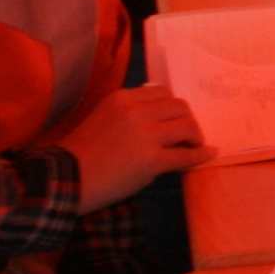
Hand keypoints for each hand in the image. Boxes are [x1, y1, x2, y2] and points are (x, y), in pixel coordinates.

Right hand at [59, 87, 208, 206]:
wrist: (66, 179)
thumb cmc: (82, 151)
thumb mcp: (104, 117)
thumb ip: (131, 111)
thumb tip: (162, 111)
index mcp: (123, 98)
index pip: (163, 93)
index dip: (173, 107)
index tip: (175, 119)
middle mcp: (136, 111)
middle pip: (179, 107)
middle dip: (187, 120)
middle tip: (187, 134)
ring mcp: (145, 135)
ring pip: (187, 126)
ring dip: (195, 136)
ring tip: (194, 145)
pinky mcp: (152, 160)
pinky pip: (186, 155)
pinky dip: (201, 155)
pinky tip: (208, 154)